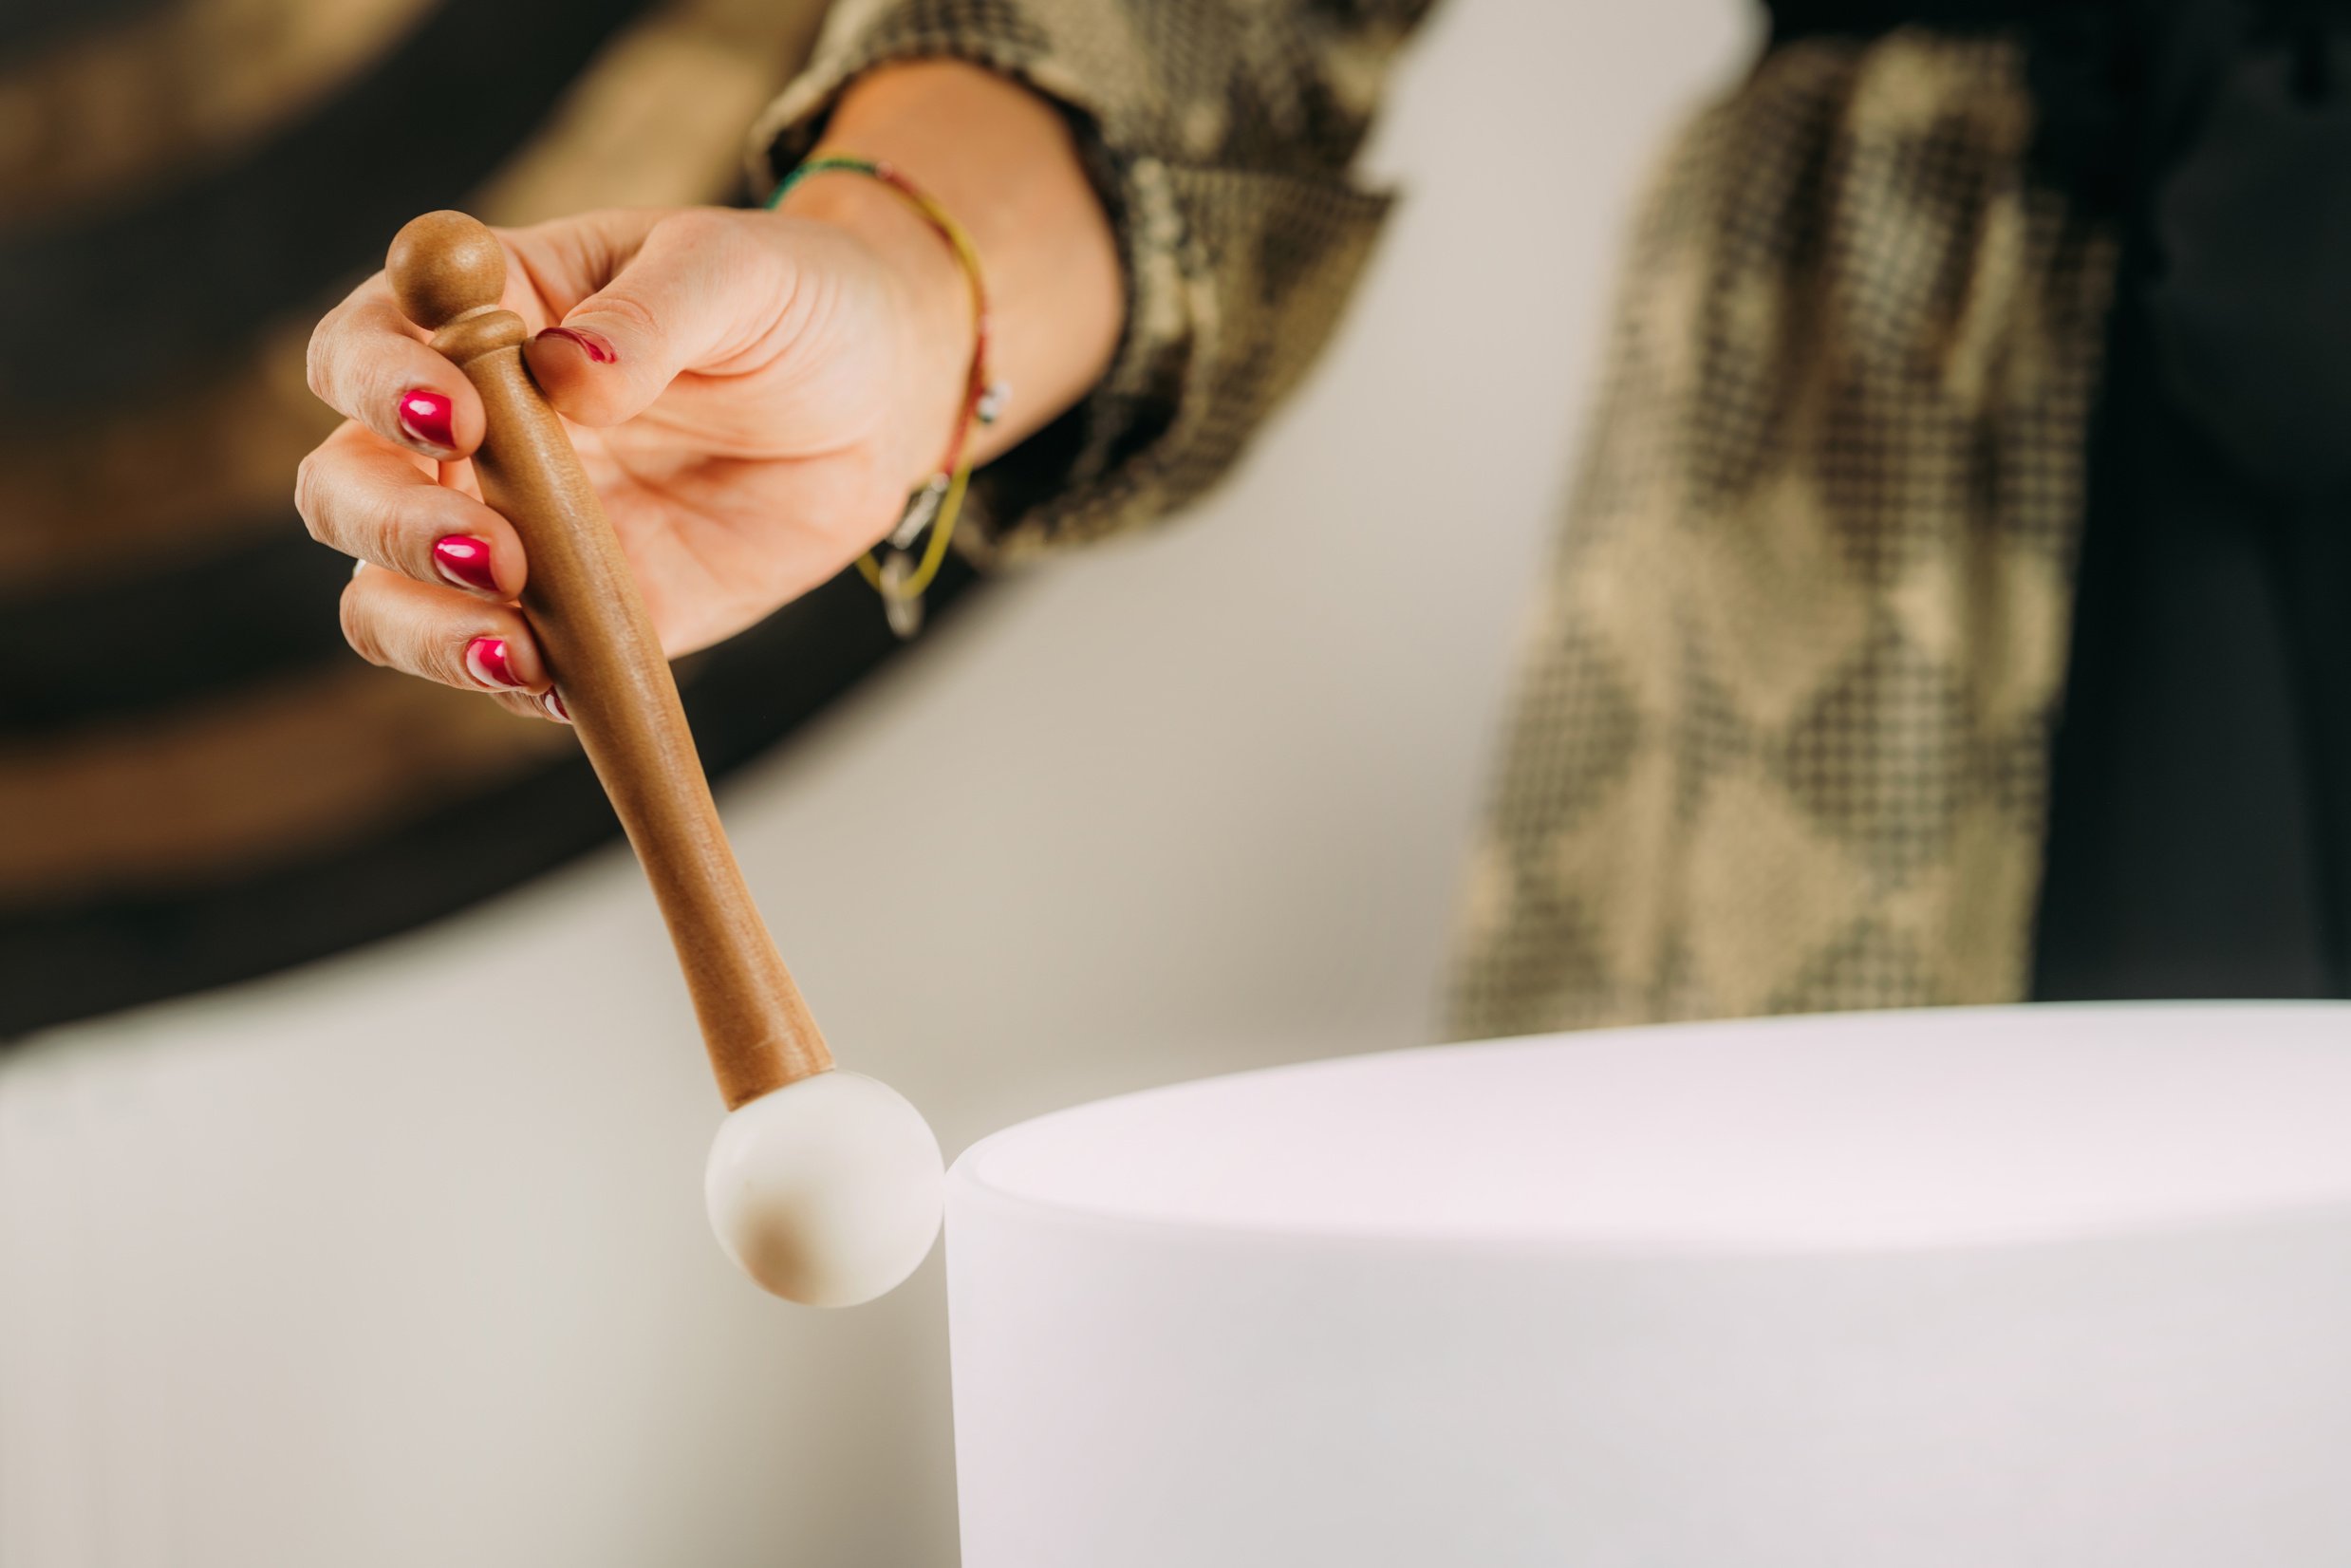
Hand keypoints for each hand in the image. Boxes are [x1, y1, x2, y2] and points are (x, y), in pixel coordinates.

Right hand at [297, 200, 970, 718]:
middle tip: (496, 552)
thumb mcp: (740, 274)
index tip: (456, 413)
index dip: (379, 381)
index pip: (367, 344)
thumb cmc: (793, 306)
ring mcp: (511, 533)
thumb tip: (569, 371)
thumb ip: (652, 314)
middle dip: (392, 525)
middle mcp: (468, 432)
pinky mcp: (571, 619)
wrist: (878, 401)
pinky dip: (509, 683)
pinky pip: (500, 665)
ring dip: (426, 627)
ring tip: (515, 648)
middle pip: (346, 483)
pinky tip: (563, 685)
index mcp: (484, 319)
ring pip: (387, 595)